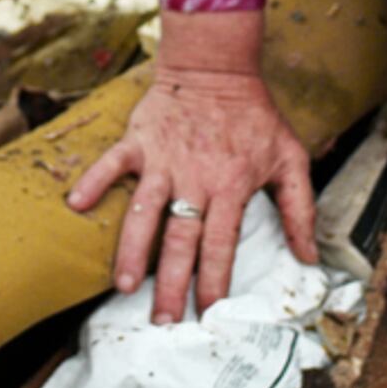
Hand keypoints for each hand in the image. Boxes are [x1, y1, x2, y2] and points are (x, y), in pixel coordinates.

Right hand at [64, 64, 314, 321]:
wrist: (216, 67)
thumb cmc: (255, 116)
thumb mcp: (290, 158)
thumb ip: (301, 208)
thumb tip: (309, 256)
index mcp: (232, 186)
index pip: (221, 244)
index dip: (214, 281)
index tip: (207, 313)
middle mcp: (195, 178)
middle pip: (181, 239)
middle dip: (171, 283)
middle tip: (162, 320)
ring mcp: (163, 160)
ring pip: (144, 211)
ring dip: (133, 249)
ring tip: (124, 284)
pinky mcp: (138, 141)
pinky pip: (111, 163)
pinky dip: (93, 182)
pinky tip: (77, 206)